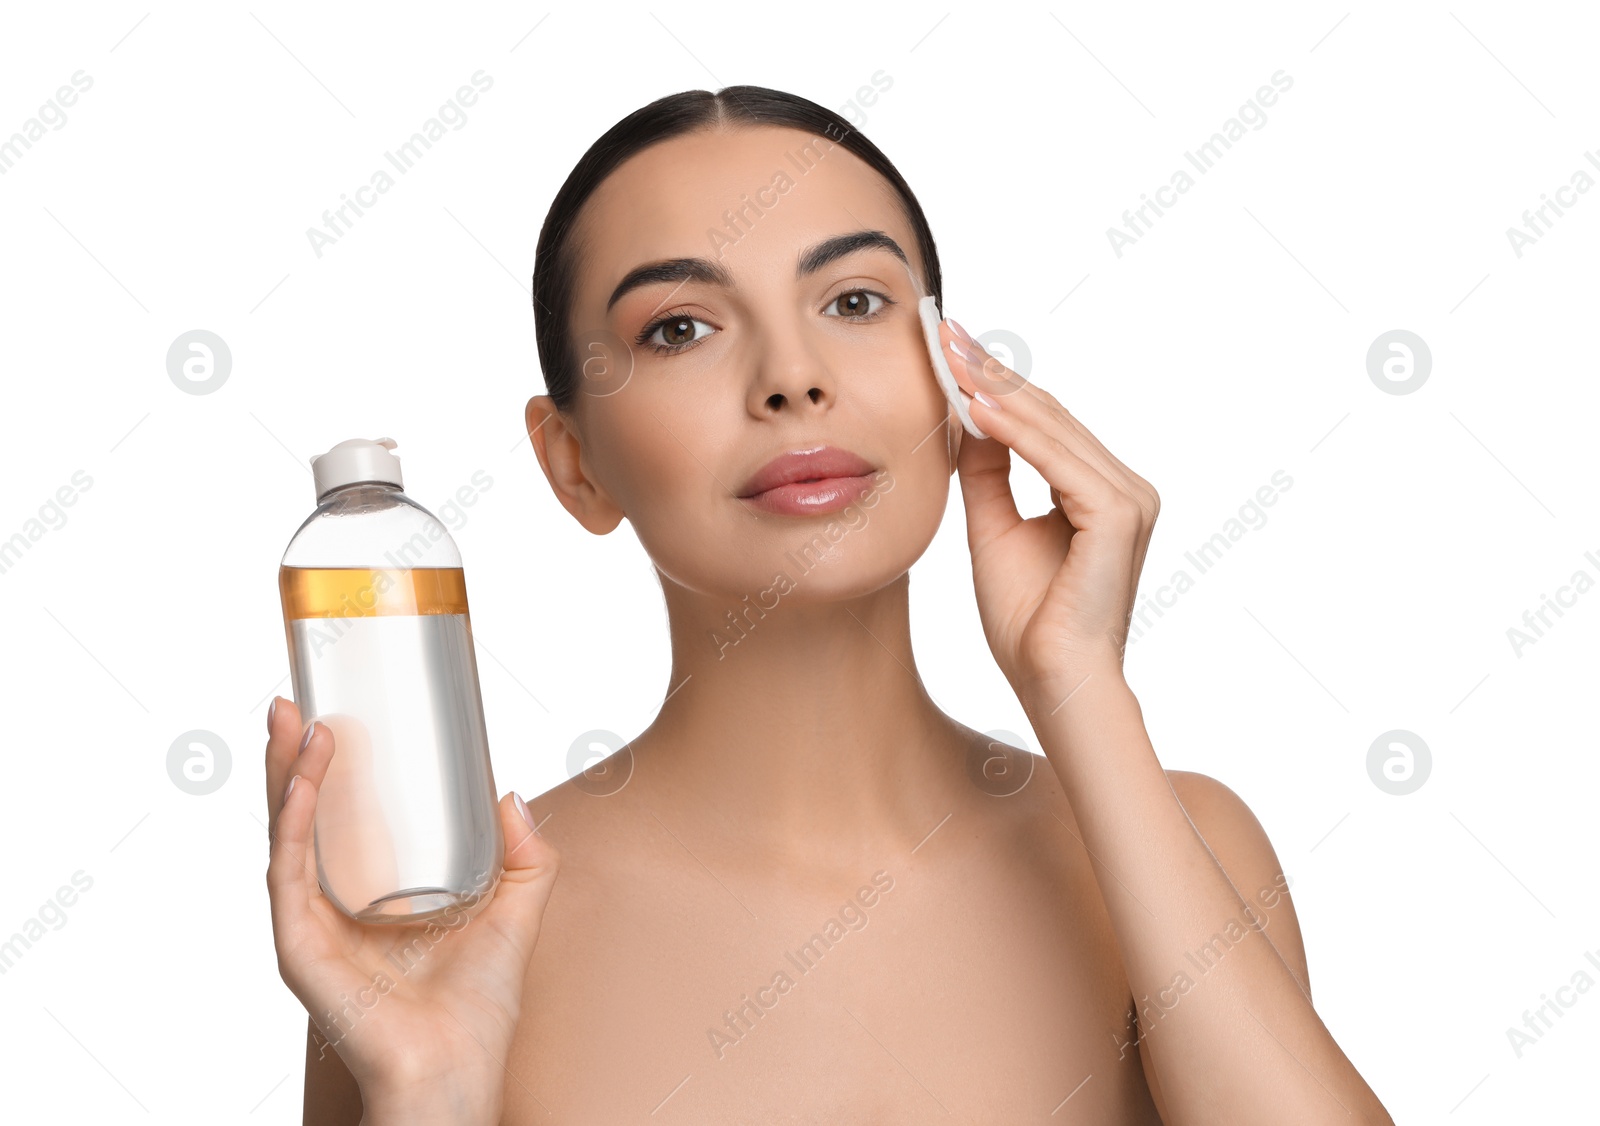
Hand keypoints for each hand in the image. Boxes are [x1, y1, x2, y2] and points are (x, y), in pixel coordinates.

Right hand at [264, 696, 560, 1117]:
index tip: (334, 711)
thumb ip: (526, 854)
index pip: (340, 815)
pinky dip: (293, 823)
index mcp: (372, 891)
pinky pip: (288, 872)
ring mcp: (311, 922)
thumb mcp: (517, 909)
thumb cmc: (478, 1005)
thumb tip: (510, 793)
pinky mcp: (300, 945)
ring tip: (297, 720)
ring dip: (287, 773)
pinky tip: (303, 783)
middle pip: (301, 814)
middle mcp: (333, 902)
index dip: (329, 766)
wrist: (459, 1066)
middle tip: (293, 698)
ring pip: (286, 833)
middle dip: (291, 753)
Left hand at [940, 319, 1158, 699]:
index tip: (951, 347)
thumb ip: (987, 473)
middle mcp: (1125, 489)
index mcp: (1102, 493)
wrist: (1052, 680)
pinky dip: (1014, 429)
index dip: (996, 383)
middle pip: (1049, 414)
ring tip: (950, 355)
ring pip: (1053, 427)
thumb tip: (967, 417)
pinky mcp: (1118, 514)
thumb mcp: (994, 528)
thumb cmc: (1027, 622)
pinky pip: (1056, 459)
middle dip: (992, 371)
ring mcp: (1128, 499)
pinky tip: (973, 405)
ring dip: (997, 389)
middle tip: (945, 331)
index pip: (1044, 423)